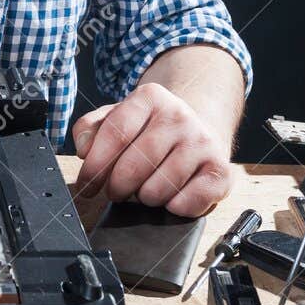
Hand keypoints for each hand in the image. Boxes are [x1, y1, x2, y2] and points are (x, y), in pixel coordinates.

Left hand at [71, 82, 233, 215]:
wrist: (202, 129)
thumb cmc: (153, 129)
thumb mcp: (119, 116)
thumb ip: (92, 128)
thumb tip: (84, 149)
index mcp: (150, 97)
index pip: (116, 133)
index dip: (96, 165)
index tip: (87, 185)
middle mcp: (180, 116)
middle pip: (134, 165)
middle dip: (117, 187)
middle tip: (116, 191)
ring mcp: (202, 142)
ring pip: (158, 188)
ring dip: (144, 198)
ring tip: (145, 189)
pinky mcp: (221, 170)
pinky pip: (187, 203)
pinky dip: (173, 207)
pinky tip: (171, 196)